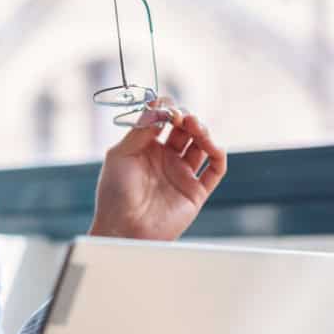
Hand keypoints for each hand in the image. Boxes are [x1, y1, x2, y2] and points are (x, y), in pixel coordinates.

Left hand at [89, 98, 227, 240]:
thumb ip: (140, 130)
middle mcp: (165, 158)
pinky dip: (218, 155)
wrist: (122, 228)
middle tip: (181, 117)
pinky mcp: (195, 191)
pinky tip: (212, 146)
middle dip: (186, 117)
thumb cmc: (114, 193)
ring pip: (202, 145)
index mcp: (146, 148)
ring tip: (195, 126)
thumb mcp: (121, 155)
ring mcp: (181, 174)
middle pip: (185, 129)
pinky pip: (215, 169)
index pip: (164, 120)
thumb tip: (158, 105)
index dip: (167, 110)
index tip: (166, 106)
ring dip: (202, 131)